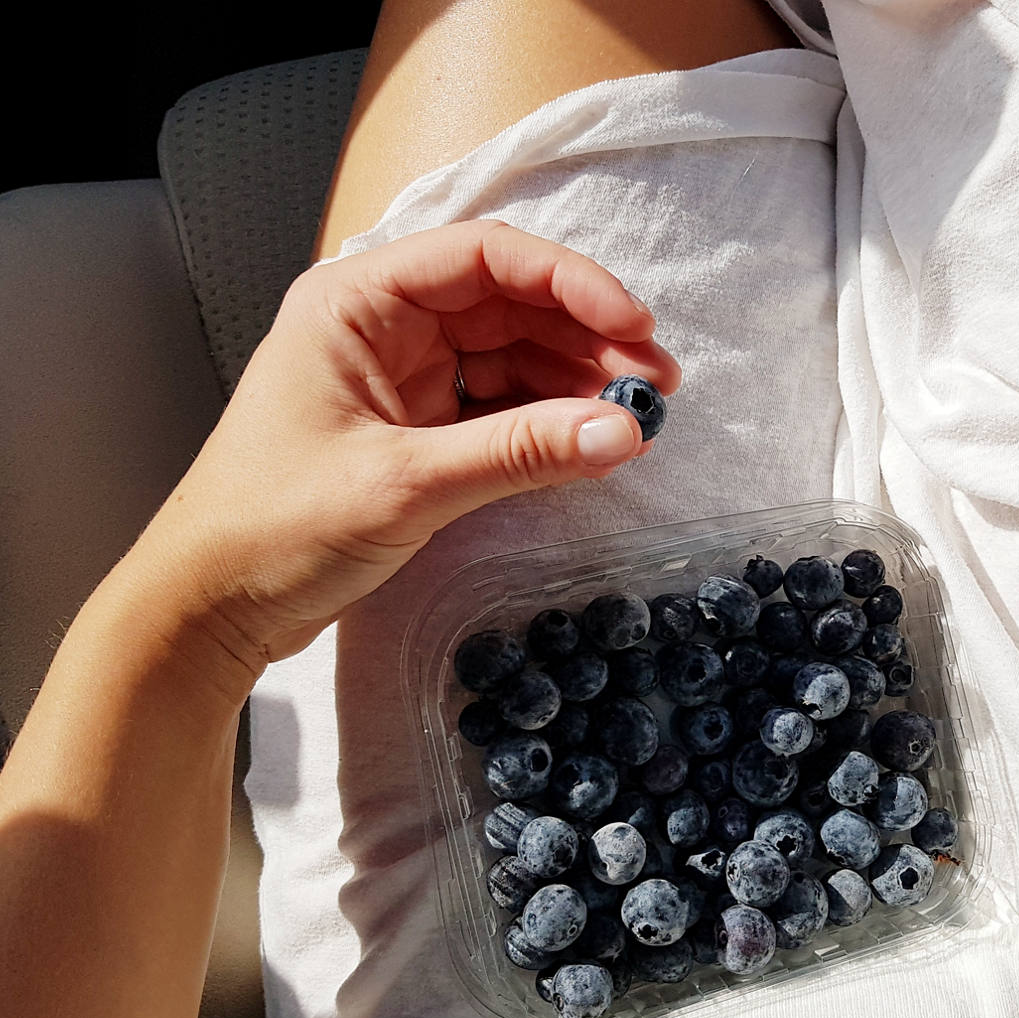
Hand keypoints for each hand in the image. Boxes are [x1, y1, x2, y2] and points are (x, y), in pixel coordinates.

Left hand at [126, 220, 678, 681]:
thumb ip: (520, 452)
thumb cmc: (274, 528)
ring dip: (576, 381)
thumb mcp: (407, 485)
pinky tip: (591, 439)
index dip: (572, 283)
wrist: (209, 606)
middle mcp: (381, 324)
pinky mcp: (413, 425)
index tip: (635, 328)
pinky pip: (497, 404)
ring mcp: (399, 375)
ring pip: (511, 354)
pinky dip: (546, 420)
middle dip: (587, 337)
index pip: (485, 258)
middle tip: (656, 384)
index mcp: (357, 301)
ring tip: (637, 417)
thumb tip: (623, 431)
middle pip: (509, 303)